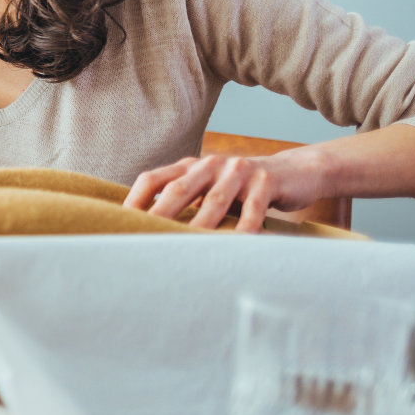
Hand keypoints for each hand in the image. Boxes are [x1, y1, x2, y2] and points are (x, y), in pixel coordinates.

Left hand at [123, 149, 329, 231]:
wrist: (294, 172)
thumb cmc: (242, 189)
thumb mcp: (210, 189)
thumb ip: (185, 202)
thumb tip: (147, 231)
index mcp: (190, 166)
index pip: (153, 179)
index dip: (135, 199)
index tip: (120, 222)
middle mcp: (210, 164)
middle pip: (178, 188)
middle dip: (159, 214)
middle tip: (144, 237)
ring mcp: (239, 171)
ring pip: (214, 201)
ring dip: (200, 226)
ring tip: (186, 249)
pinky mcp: (267, 181)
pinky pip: (254, 208)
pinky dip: (245, 228)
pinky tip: (237, 246)